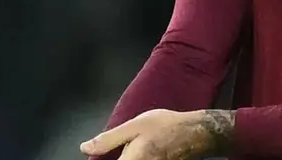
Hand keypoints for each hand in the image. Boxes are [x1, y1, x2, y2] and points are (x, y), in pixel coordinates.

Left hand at [79, 109, 234, 159]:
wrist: (196, 134)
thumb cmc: (166, 126)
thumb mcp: (135, 125)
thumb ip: (108, 139)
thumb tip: (85, 148)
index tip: (98, 156)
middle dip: (116, 157)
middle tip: (117, 149)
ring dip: (124, 157)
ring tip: (133, 147)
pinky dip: (135, 159)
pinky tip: (140, 151)